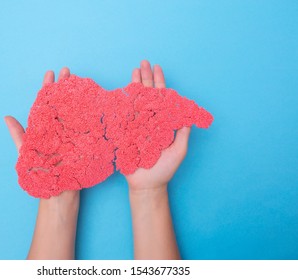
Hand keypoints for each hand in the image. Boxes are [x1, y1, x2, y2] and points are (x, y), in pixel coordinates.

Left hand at [5, 67, 78, 259]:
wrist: (59, 194)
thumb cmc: (41, 175)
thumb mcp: (27, 153)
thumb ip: (19, 135)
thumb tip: (6, 117)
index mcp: (44, 129)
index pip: (44, 103)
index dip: (47, 88)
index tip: (51, 73)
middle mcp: (58, 129)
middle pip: (60, 103)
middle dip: (64, 87)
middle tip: (69, 72)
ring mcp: (70, 135)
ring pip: (73, 112)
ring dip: (76, 96)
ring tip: (80, 83)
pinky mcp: (81, 143)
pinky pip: (84, 126)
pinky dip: (88, 114)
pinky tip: (92, 104)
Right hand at [125, 60, 190, 190]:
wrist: (147, 183)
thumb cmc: (165, 169)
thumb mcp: (179, 150)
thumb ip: (183, 132)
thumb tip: (188, 114)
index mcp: (163, 122)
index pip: (162, 98)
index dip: (160, 83)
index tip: (158, 68)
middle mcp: (150, 120)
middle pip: (148, 95)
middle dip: (146, 78)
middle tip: (144, 62)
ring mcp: (137, 124)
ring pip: (136, 100)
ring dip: (135, 84)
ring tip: (134, 69)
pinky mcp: (126, 132)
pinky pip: (124, 114)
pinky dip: (124, 101)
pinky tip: (123, 89)